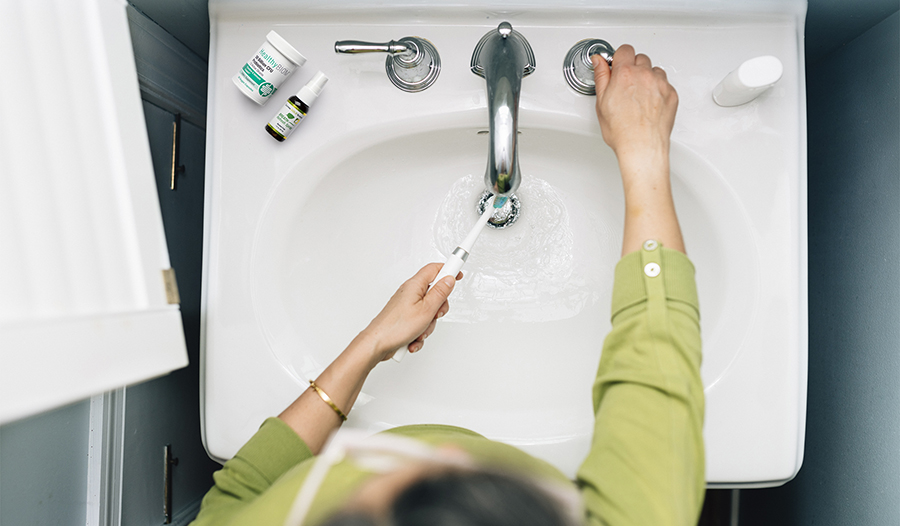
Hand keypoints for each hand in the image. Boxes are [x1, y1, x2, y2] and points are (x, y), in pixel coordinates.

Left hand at [361, 263, 460, 361]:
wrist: (377, 344)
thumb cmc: (396, 327)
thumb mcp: (426, 309)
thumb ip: (440, 293)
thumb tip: (449, 279)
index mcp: (415, 286)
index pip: (435, 269)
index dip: (448, 269)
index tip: (459, 273)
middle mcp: (410, 293)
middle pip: (435, 293)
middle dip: (439, 308)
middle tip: (436, 315)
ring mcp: (407, 306)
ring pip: (429, 312)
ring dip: (428, 325)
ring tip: (420, 331)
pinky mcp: (405, 319)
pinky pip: (420, 323)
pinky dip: (419, 333)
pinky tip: (413, 340)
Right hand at [593, 45, 684, 255]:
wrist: (642, 148)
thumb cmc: (622, 132)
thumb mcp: (601, 103)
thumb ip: (601, 77)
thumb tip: (599, 61)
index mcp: (625, 74)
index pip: (624, 50)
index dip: (619, 58)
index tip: (616, 67)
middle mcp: (645, 75)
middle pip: (640, 58)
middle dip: (633, 68)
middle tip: (626, 85)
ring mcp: (660, 84)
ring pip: (654, 70)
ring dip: (647, 78)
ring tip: (639, 97)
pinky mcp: (671, 95)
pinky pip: (665, 84)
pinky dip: (658, 90)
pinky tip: (649, 105)